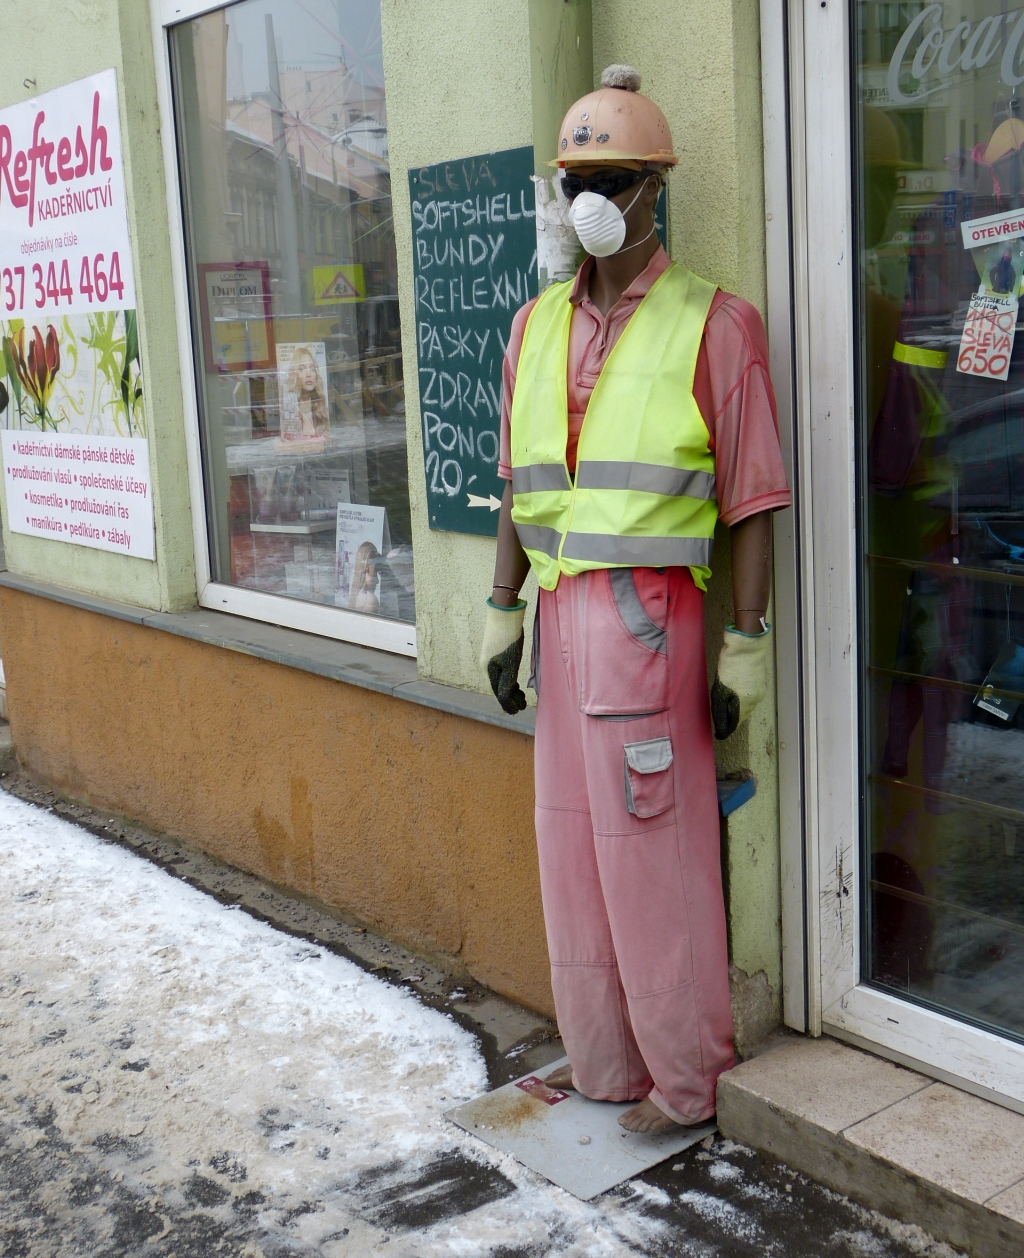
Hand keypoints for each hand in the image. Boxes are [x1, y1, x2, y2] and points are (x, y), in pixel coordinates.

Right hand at [480, 598, 527, 714]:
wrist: (504, 612)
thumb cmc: (509, 638)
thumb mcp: (510, 663)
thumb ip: (508, 683)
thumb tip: (506, 700)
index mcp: (488, 670)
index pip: (497, 693)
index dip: (508, 704)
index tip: (518, 711)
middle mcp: (486, 665)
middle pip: (497, 687)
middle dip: (510, 698)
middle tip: (522, 706)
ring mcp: (490, 658)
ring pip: (500, 679)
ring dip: (510, 689)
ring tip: (521, 695)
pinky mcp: (496, 651)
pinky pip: (501, 670)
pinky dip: (509, 679)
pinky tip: (515, 681)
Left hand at [711, 623, 771, 739]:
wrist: (747, 646)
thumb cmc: (731, 666)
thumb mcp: (720, 689)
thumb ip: (721, 709)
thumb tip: (722, 726)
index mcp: (744, 703)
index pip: (735, 723)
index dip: (726, 730)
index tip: (719, 735)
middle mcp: (755, 701)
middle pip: (742, 716)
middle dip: (732, 719)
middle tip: (722, 721)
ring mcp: (760, 692)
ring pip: (747, 707)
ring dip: (738, 709)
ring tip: (728, 707)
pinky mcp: (761, 683)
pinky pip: (751, 697)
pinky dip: (743, 699)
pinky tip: (736, 693)